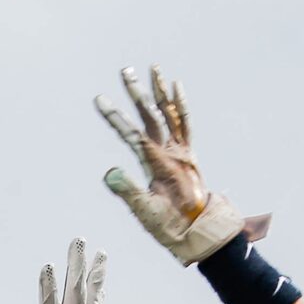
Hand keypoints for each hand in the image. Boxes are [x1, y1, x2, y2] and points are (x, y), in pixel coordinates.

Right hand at [96, 65, 254, 265]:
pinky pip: (186, 124)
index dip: (116, 117)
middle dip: (137, 93)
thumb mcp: (147, 214)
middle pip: (153, 117)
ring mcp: (183, 153)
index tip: (100, 100)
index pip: (134, 135)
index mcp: (161, 166)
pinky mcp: (189, 155)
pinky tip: (176, 89)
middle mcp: (174, 154)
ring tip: (154, 69)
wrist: (203, 234)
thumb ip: (129, 192)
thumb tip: (110, 173)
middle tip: (125, 71)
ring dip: (161, 92)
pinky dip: (180, 106)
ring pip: (171, 115)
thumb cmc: (173, 227)